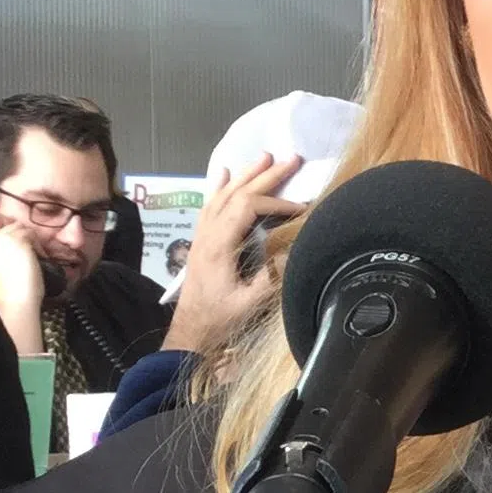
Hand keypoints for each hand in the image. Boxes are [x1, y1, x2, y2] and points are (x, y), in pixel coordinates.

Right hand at [0, 187, 44, 352]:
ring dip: (23, 237)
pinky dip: (35, 244)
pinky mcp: (16, 240)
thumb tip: (5, 235)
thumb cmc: (4, 295)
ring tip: (24, 260)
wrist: (13, 304)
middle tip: (13, 237)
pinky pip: (29, 234)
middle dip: (3, 219)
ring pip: (16, 225)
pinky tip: (33, 259)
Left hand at [165, 152, 304, 356]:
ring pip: (223, 194)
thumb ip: (271, 278)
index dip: (278, 203)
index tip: (302, 210)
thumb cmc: (220, 322)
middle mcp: (208, 234)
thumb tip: (293, 250)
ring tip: (265, 157)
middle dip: (265, 174)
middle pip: (236, 193)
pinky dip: (220, 186)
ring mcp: (202, 236)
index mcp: (219, 246)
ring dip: (246, 174)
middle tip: (291, 158)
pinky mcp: (201, 242)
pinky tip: (225, 173)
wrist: (190, 335)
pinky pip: (210, 205)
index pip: (249, 208)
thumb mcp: (249, 304)